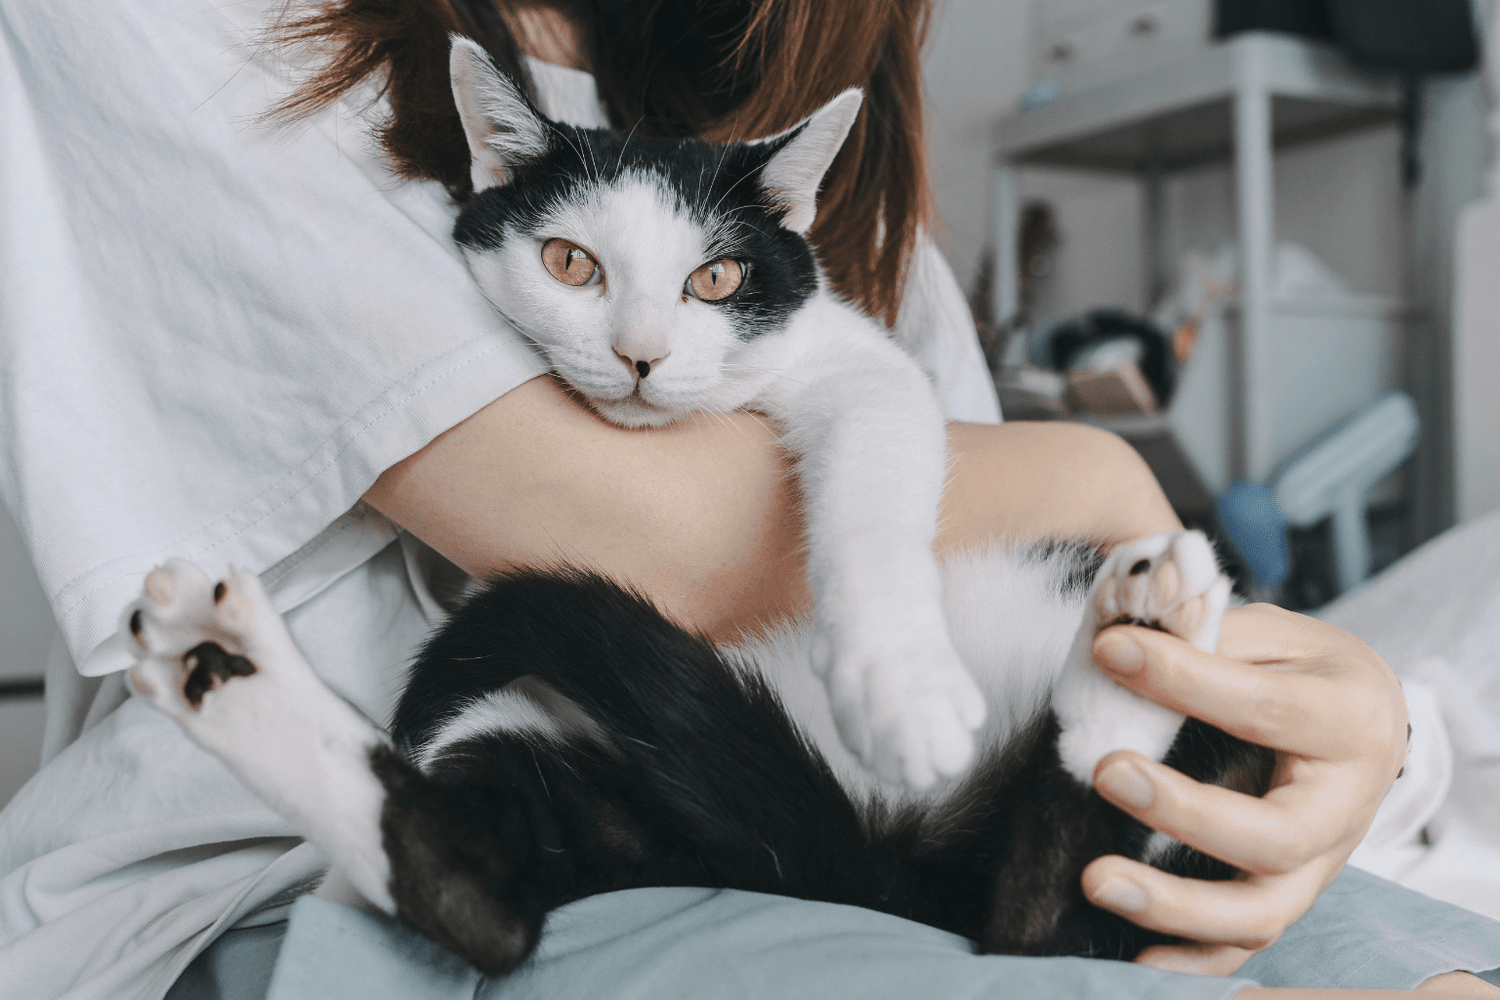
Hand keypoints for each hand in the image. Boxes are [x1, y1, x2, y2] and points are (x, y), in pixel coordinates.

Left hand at [1077, 603, 1407, 975]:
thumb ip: (1207, 635)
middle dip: (1185, 812)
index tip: (1110, 652)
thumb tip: (1120, 640)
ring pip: (1261, 911)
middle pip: (1275, 835)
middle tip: (1104, 770)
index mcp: (1349, 720)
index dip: (1182, 679)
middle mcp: (1346, 805)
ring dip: (1175, 905)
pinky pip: (1246, 946)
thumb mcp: (1271, 634)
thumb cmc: (1300, 668)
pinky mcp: (1290, 895)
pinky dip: (1192, 960)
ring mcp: (1320, 864)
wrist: (1360, 716)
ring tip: (1096, 880)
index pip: (1264, 709)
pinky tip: (1133, 955)